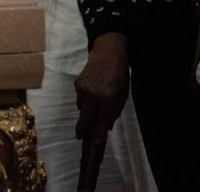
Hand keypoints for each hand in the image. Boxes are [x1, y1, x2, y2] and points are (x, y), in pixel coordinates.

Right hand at [74, 33, 128, 191]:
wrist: (109, 51)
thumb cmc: (119, 75)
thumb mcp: (122, 95)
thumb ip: (113, 111)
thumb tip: (104, 126)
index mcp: (107, 99)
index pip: (101, 124)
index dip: (96, 137)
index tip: (93, 148)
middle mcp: (93, 95)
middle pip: (84, 121)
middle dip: (82, 131)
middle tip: (81, 135)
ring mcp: (83, 89)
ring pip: (82, 109)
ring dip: (88, 110)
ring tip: (99, 97)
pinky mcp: (77, 84)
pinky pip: (80, 99)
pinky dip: (85, 99)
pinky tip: (93, 88)